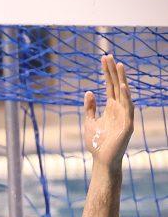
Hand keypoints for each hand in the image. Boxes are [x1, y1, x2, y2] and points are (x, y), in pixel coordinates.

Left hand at [84, 54, 133, 168]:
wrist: (102, 160)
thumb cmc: (97, 143)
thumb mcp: (89, 122)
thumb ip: (90, 108)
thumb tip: (89, 91)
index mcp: (111, 107)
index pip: (110, 85)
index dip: (107, 72)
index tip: (104, 58)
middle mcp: (119, 108)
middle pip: (116, 85)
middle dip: (112, 71)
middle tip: (108, 56)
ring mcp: (124, 115)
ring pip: (124, 93)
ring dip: (122, 79)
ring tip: (119, 65)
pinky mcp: (127, 124)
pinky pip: (128, 108)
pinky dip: (126, 97)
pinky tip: (122, 87)